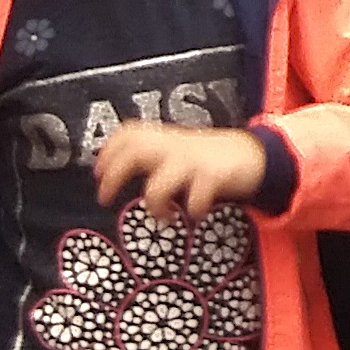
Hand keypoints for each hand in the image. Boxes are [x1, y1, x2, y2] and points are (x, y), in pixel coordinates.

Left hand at [95, 124, 273, 216]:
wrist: (252, 156)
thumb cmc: (208, 158)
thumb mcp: (177, 151)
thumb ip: (151, 156)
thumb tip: (113, 170)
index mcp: (165, 139)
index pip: (129, 133)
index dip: (109, 151)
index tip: (97, 172)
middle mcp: (176, 146)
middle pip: (135, 152)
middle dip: (114, 175)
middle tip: (105, 198)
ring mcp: (194, 161)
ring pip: (159, 183)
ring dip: (154, 204)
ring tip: (163, 215)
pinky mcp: (215, 176)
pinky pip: (196, 196)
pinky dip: (193, 208)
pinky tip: (195, 214)